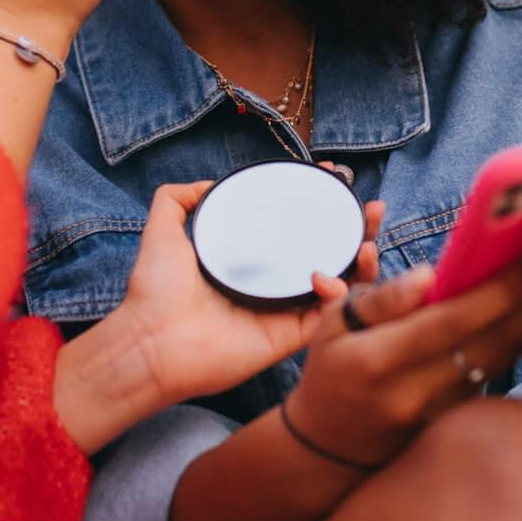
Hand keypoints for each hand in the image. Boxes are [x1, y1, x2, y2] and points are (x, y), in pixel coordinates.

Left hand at [116, 179, 383, 408]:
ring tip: (369, 240)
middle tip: (371, 209)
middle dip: (358, 230)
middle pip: (329, 253)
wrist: (150, 341)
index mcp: (251, 260)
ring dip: (364, 262)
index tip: (337, 179)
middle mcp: (272, 283)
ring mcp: (284, 310)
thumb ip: (176, 200)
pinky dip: (343, 297)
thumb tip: (208, 182)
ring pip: (341, 284)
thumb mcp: (163, 230)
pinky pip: (330, 317)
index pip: (297, 228)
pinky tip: (333, 276)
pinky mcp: (289, 338)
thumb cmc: (155, 291)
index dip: (322, 205)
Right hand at [282, 262, 521, 468]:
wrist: (330, 448)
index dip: (493, 294)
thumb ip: (381, 299)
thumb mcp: (333, 325)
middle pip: (489, 345)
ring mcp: (439, 413)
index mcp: (379, 361)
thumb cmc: (333, 368)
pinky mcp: (456, 419)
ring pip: (501, 361)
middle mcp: (414, 393)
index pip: (449, 324)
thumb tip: (427, 274)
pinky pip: (495, 374)